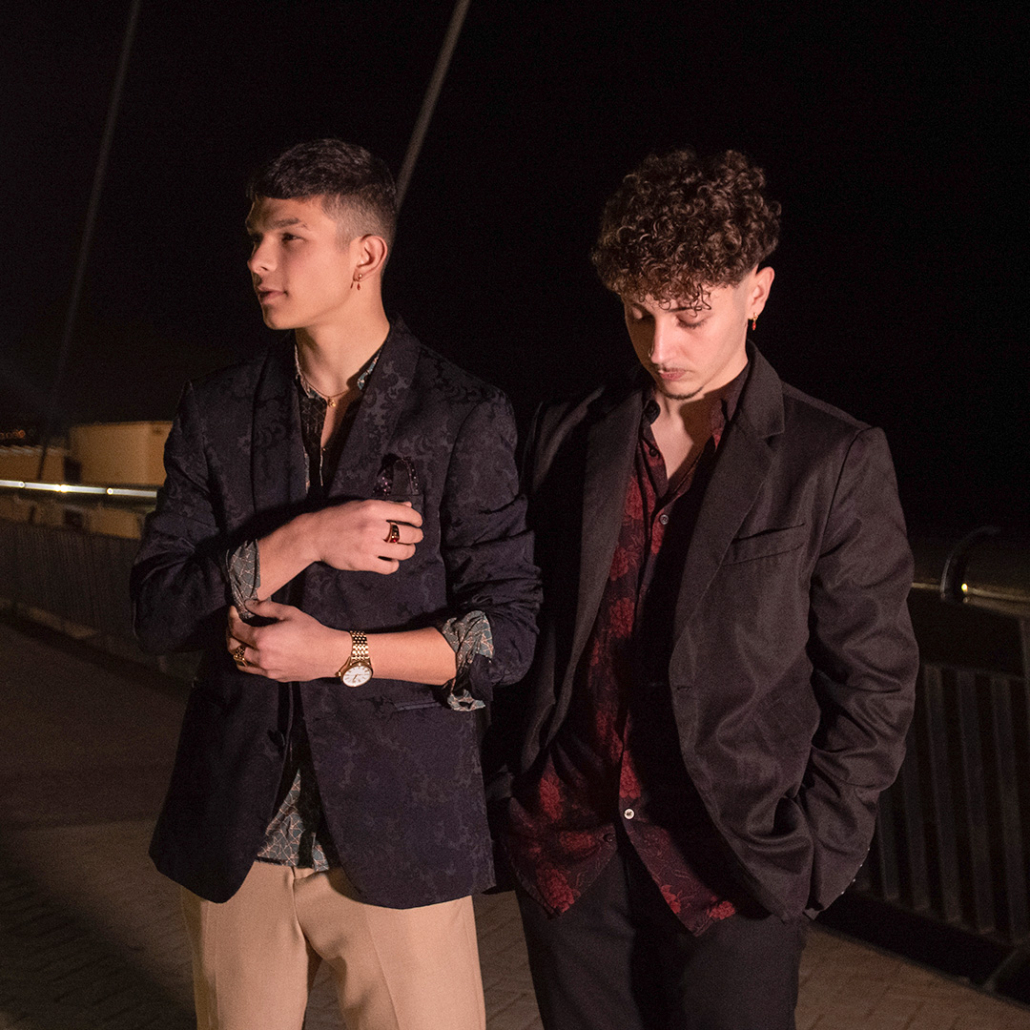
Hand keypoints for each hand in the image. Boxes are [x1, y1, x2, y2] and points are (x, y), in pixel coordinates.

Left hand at [227, 600, 347, 681]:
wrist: (328, 654)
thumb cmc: (311, 631)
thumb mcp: (289, 613)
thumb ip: (266, 608)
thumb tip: (248, 604)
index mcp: (262, 639)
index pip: (236, 629)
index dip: (231, 618)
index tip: (233, 611)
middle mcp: (260, 657)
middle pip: (233, 647)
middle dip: (229, 634)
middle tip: (233, 624)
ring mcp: (267, 670)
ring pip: (239, 663)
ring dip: (236, 650)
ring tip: (240, 640)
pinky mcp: (274, 677)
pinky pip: (253, 670)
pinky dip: (248, 660)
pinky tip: (255, 652)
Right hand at [308, 500, 422, 573]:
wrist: (314, 535)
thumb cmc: (338, 517)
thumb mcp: (361, 505)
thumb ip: (386, 506)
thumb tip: (409, 505)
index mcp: (373, 508)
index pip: (407, 513)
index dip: (417, 520)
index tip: (418, 523)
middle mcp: (373, 526)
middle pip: (409, 534)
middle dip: (416, 537)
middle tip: (415, 538)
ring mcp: (369, 545)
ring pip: (403, 552)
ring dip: (408, 551)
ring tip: (405, 550)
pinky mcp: (363, 562)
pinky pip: (389, 567)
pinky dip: (394, 565)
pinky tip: (390, 561)